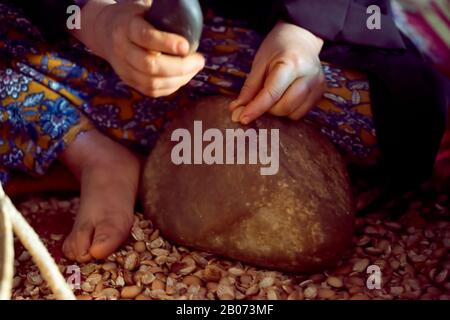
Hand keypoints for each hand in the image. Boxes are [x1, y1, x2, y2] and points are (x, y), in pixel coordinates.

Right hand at [72, 0, 204, 96]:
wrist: (105, 32)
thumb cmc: (134, 17)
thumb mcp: (144, 7)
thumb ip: (164, 12)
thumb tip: (189, 11)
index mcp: (126, 26)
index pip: (145, 37)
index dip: (167, 43)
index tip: (186, 46)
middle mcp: (122, 49)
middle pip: (150, 65)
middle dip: (180, 67)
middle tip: (199, 61)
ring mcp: (124, 68)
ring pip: (152, 83)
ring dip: (179, 79)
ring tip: (194, 69)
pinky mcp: (129, 82)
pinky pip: (152, 91)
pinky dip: (172, 87)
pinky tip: (184, 77)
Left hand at [229, 22, 325, 123]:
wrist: (301, 37)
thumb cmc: (278, 47)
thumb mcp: (260, 62)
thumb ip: (250, 88)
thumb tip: (237, 110)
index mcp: (292, 63)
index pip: (272, 94)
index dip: (256, 109)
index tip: (242, 118)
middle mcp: (310, 75)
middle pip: (284, 107)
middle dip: (267, 109)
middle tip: (259, 99)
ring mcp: (317, 85)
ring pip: (293, 114)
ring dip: (277, 111)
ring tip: (273, 96)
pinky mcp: (320, 93)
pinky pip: (300, 113)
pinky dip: (288, 111)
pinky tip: (284, 97)